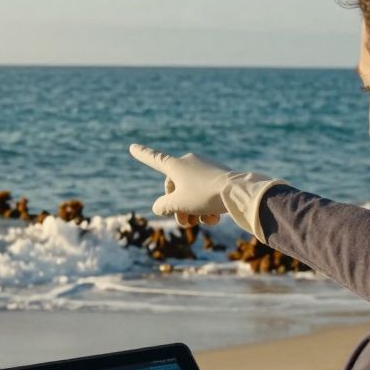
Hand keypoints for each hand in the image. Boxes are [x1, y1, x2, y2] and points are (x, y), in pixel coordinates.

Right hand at [128, 144, 283, 236]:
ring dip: (193, 211)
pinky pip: (207, 192)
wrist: (238, 192)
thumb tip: (159, 207)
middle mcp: (189, 163)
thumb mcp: (178, 204)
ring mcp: (206, 168)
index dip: (142, 154)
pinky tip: (215, 218)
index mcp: (176, 165)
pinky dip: (207, 206)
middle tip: (185, 223)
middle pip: (176, 187)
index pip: (154, 159)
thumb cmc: (203, 195)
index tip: (131, 146)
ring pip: (193, 193)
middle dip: (178, 207)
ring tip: (201, 223)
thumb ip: (163, 206)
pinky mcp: (220, 176)